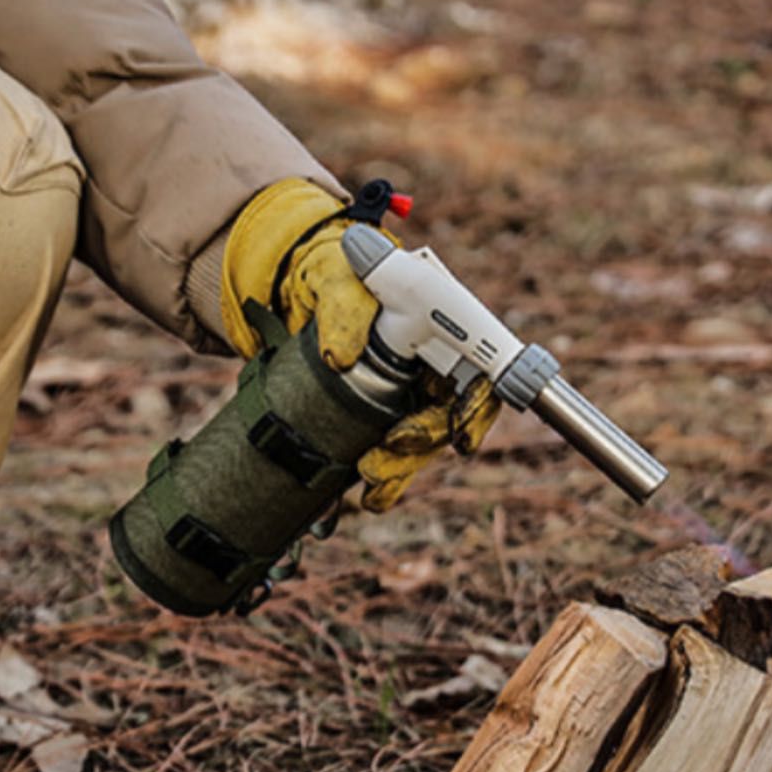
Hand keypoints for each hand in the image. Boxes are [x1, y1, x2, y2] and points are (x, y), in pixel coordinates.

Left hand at [222, 179, 500, 511]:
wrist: (290, 296)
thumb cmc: (328, 274)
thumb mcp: (332, 275)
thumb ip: (344, 302)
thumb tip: (341, 357)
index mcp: (438, 328)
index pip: (480, 371)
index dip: (478, 406)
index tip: (460, 434)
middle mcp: (432, 366)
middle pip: (453, 416)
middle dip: (426, 441)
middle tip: (390, 449)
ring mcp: (407, 395)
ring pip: (423, 443)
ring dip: (402, 467)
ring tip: (368, 477)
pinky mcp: (378, 420)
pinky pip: (394, 456)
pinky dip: (384, 481)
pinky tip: (367, 497)